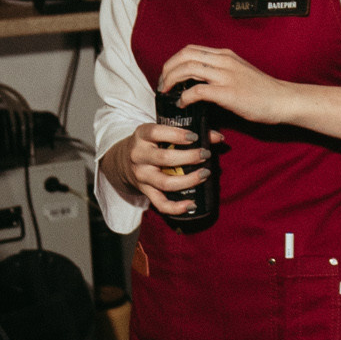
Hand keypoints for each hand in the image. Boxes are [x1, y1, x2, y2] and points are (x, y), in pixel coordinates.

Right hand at [107, 120, 222, 215]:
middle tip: (206, 155)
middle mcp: (138, 156)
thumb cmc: (152, 142)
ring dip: (188, 180)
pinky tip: (192, 204)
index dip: (177, 134)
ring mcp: (141, 175)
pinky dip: (176, 207)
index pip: (156, 133)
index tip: (195, 137)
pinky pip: (160, 204)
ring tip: (205, 174)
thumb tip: (218, 137)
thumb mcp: (162, 132)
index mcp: (142, 135)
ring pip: (165, 182)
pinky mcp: (145, 191)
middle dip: (189, 157)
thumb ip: (189, 132)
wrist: (123, 160)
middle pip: (164, 159)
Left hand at [159, 45, 302, 126]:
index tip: (168, 75)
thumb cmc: (263, 91)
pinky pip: (197, 91)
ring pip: (187, 68)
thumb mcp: (239, 73)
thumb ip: (221, 72)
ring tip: (167, 92)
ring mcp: (226, 76)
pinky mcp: (228, 93)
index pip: (191, 49)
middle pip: (184, 55)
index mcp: (225, 55)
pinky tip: (182, 104)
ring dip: (171, 80)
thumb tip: (199, 82)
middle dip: (168, 69)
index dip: (174, 61)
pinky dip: (184, 97)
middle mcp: (224, 61)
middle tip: (163, 85)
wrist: (283, 100)